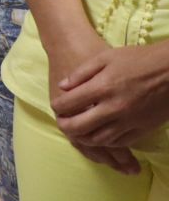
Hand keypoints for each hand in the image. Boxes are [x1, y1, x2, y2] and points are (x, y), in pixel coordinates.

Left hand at [45, 34, 142, 172]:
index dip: (58, 107)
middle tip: (62, 123)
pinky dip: (106, 142)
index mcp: (103, 87)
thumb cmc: (139, 59)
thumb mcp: (106, 57)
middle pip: (80, 127)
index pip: (70, 104)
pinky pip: (120, 142)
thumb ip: (81, 73)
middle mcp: (114, 108)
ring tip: (77, 132)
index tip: (56, 106)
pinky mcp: (143, 128)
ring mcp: (129, 121)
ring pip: (99, 140)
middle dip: (66, 126)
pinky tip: (100, 135)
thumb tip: (63, 87)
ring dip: (83, 138)